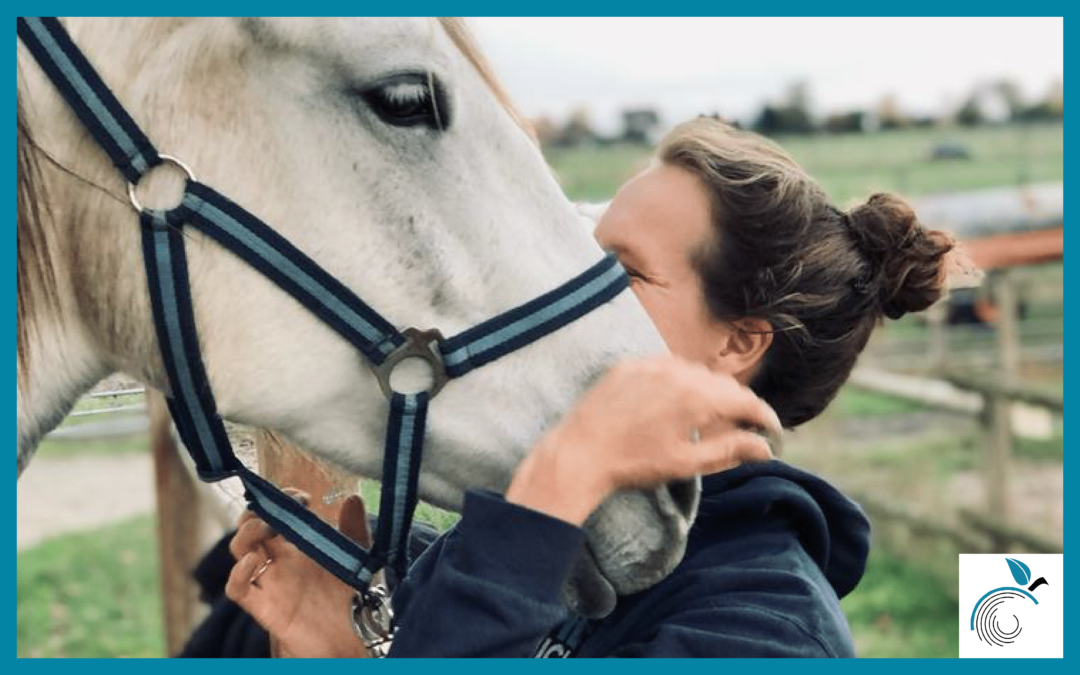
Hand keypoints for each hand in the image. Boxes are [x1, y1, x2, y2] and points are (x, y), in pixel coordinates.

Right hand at [225, 490, 372, 657]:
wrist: (358, 639)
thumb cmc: (358, 598)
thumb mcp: (360, 557)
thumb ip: (355, 528)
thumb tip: (353, 497)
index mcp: (301, 546)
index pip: (277, 514)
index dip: (281, 500)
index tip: (301, 498)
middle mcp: (282, 561)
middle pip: (251, 527)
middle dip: (257, 512)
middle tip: (279, 510)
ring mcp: (272, 582)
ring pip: (240, 550)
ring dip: (246, 533)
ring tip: (266, 528)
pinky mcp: (265, 607)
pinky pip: (238, 589)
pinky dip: (238, 572)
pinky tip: (254, 561)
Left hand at [506, 356, 779, 524]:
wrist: (580, 452)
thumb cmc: (634, 463)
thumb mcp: (686, 462)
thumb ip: (729, 450)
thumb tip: (765, 448)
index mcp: (697, 397)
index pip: (745, 401)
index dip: (764, 417)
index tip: (772, 431)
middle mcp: (678, 372)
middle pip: (723, 385)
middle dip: (739, 405)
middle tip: (746, 426)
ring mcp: (651, 364)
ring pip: (695, 372)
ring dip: (709, 390)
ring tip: (711, 415)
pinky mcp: (630, 364)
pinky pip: (665, 366)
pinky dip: (679, 381)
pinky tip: (676, 400)